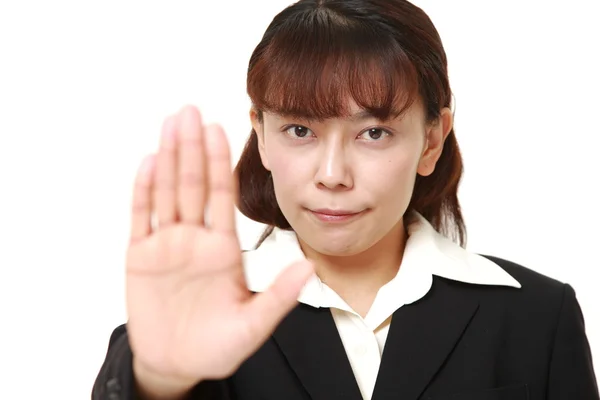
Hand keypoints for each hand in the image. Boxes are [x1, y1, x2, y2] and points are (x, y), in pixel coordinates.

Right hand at [125, 106, 312, 392]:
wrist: (177, 365)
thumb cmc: (217, 346)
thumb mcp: (252, 326)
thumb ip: (278, 296)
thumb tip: (310, 268)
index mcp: (223, 249)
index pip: (223, 196)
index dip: (221, 162)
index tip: (222, 129)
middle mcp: (196, 239)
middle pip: (193, 184)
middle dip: (192, 148)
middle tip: (191, 111)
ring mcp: (166, 245)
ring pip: (167, 192)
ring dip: (168, 158)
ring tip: (171, 124)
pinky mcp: (140, 257)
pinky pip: (141, 217)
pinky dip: (143, 191)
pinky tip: (149, 162)